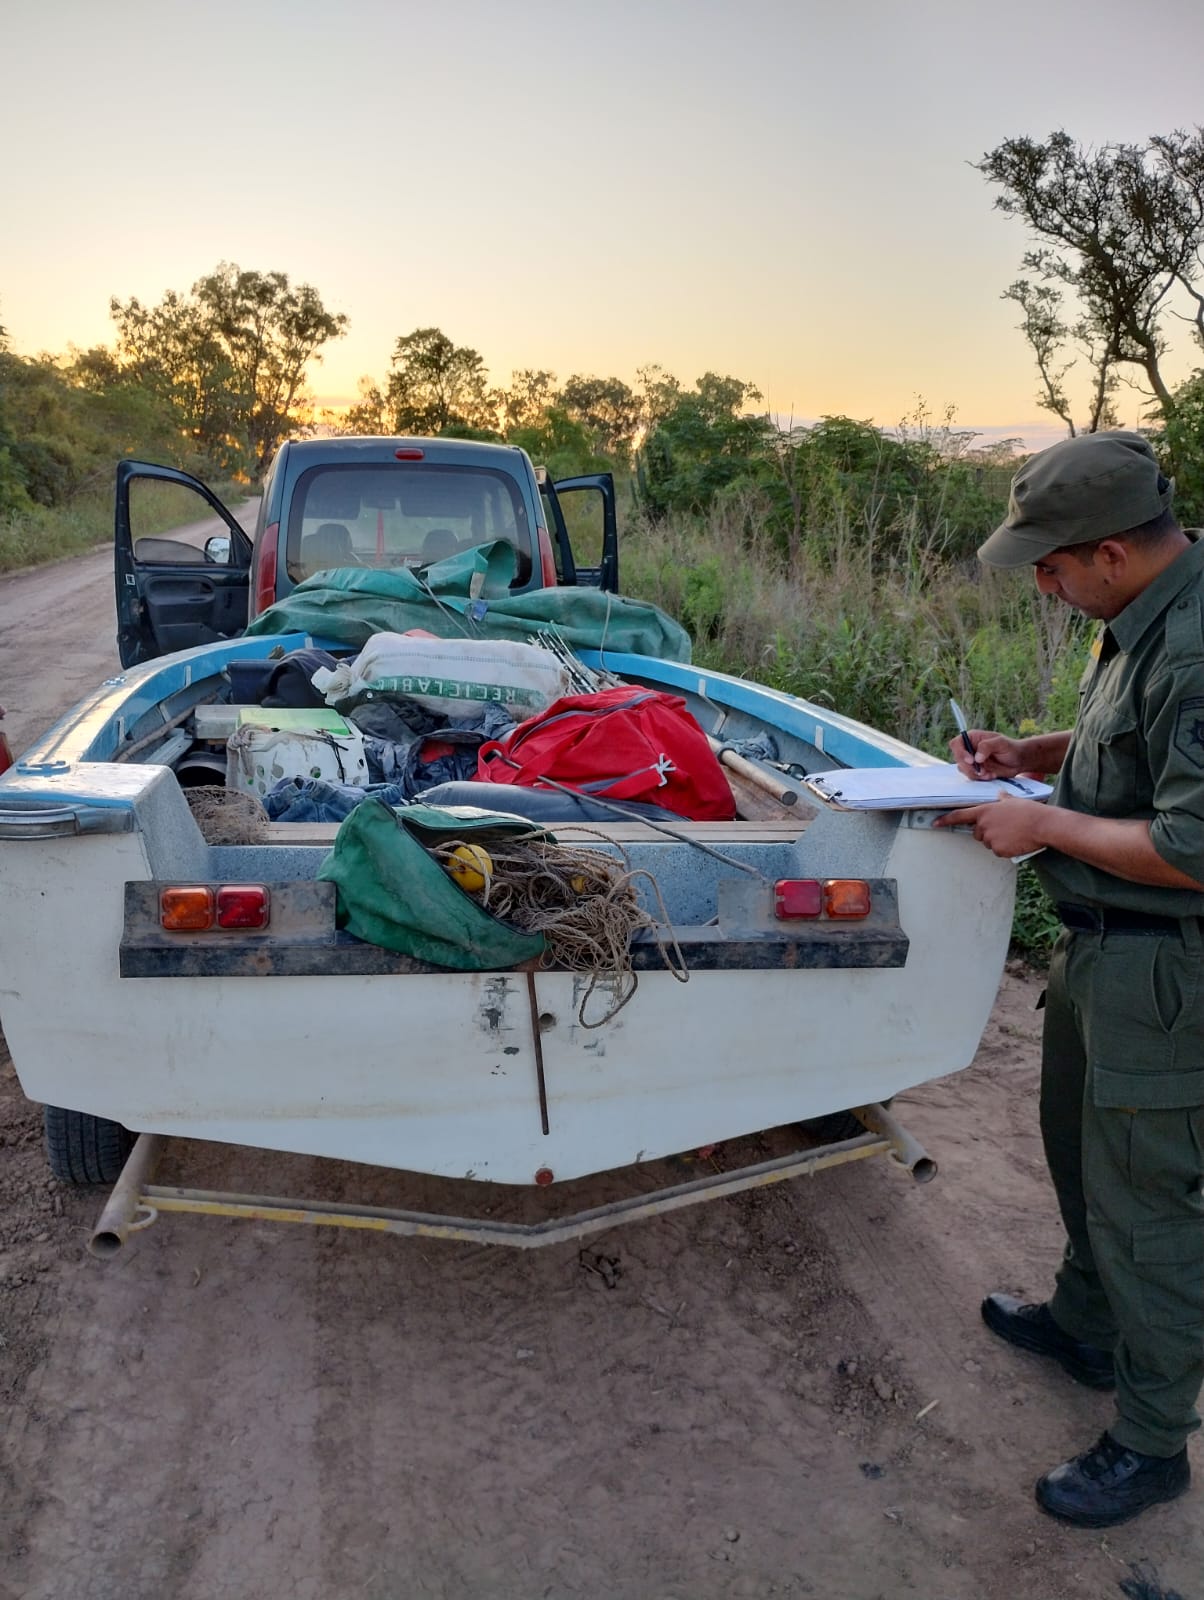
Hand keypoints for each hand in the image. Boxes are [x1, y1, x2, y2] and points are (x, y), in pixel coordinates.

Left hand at [932, 797, 1048, 857]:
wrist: (1043, 825)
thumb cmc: (1029, 811)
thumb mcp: (1013, 801)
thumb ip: (1003, 798)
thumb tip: (1000, 793)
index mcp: (985, 811)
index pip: (960, 816)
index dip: (946, 819)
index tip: (934, 823)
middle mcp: (984, 825)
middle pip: (977, 833)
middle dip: (986, 831)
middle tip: (1004, 827)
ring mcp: (990, 838)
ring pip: (987, 842)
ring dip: (996, 840)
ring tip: (1013, 833)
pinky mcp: (998, 850)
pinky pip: (997, 851)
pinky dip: (1004, 848)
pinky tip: (1016, 841)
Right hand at [947, 730, 1030, 782]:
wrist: (1019, 761)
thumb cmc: (1011, 748)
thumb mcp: (1001, 743)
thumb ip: (987, 746)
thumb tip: (976, 758)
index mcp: (972, 738)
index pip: (956, 744)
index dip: (960, 752)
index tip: (971, 761)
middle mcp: (969, 749)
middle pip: (958, 759)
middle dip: (968, 767)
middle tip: (981, 772)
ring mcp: (972, 761)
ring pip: (963, 770)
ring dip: (975, 774)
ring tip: (989, 774)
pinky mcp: (976, 771)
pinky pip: (971, 777)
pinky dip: (980, 779)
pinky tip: (991, 776)